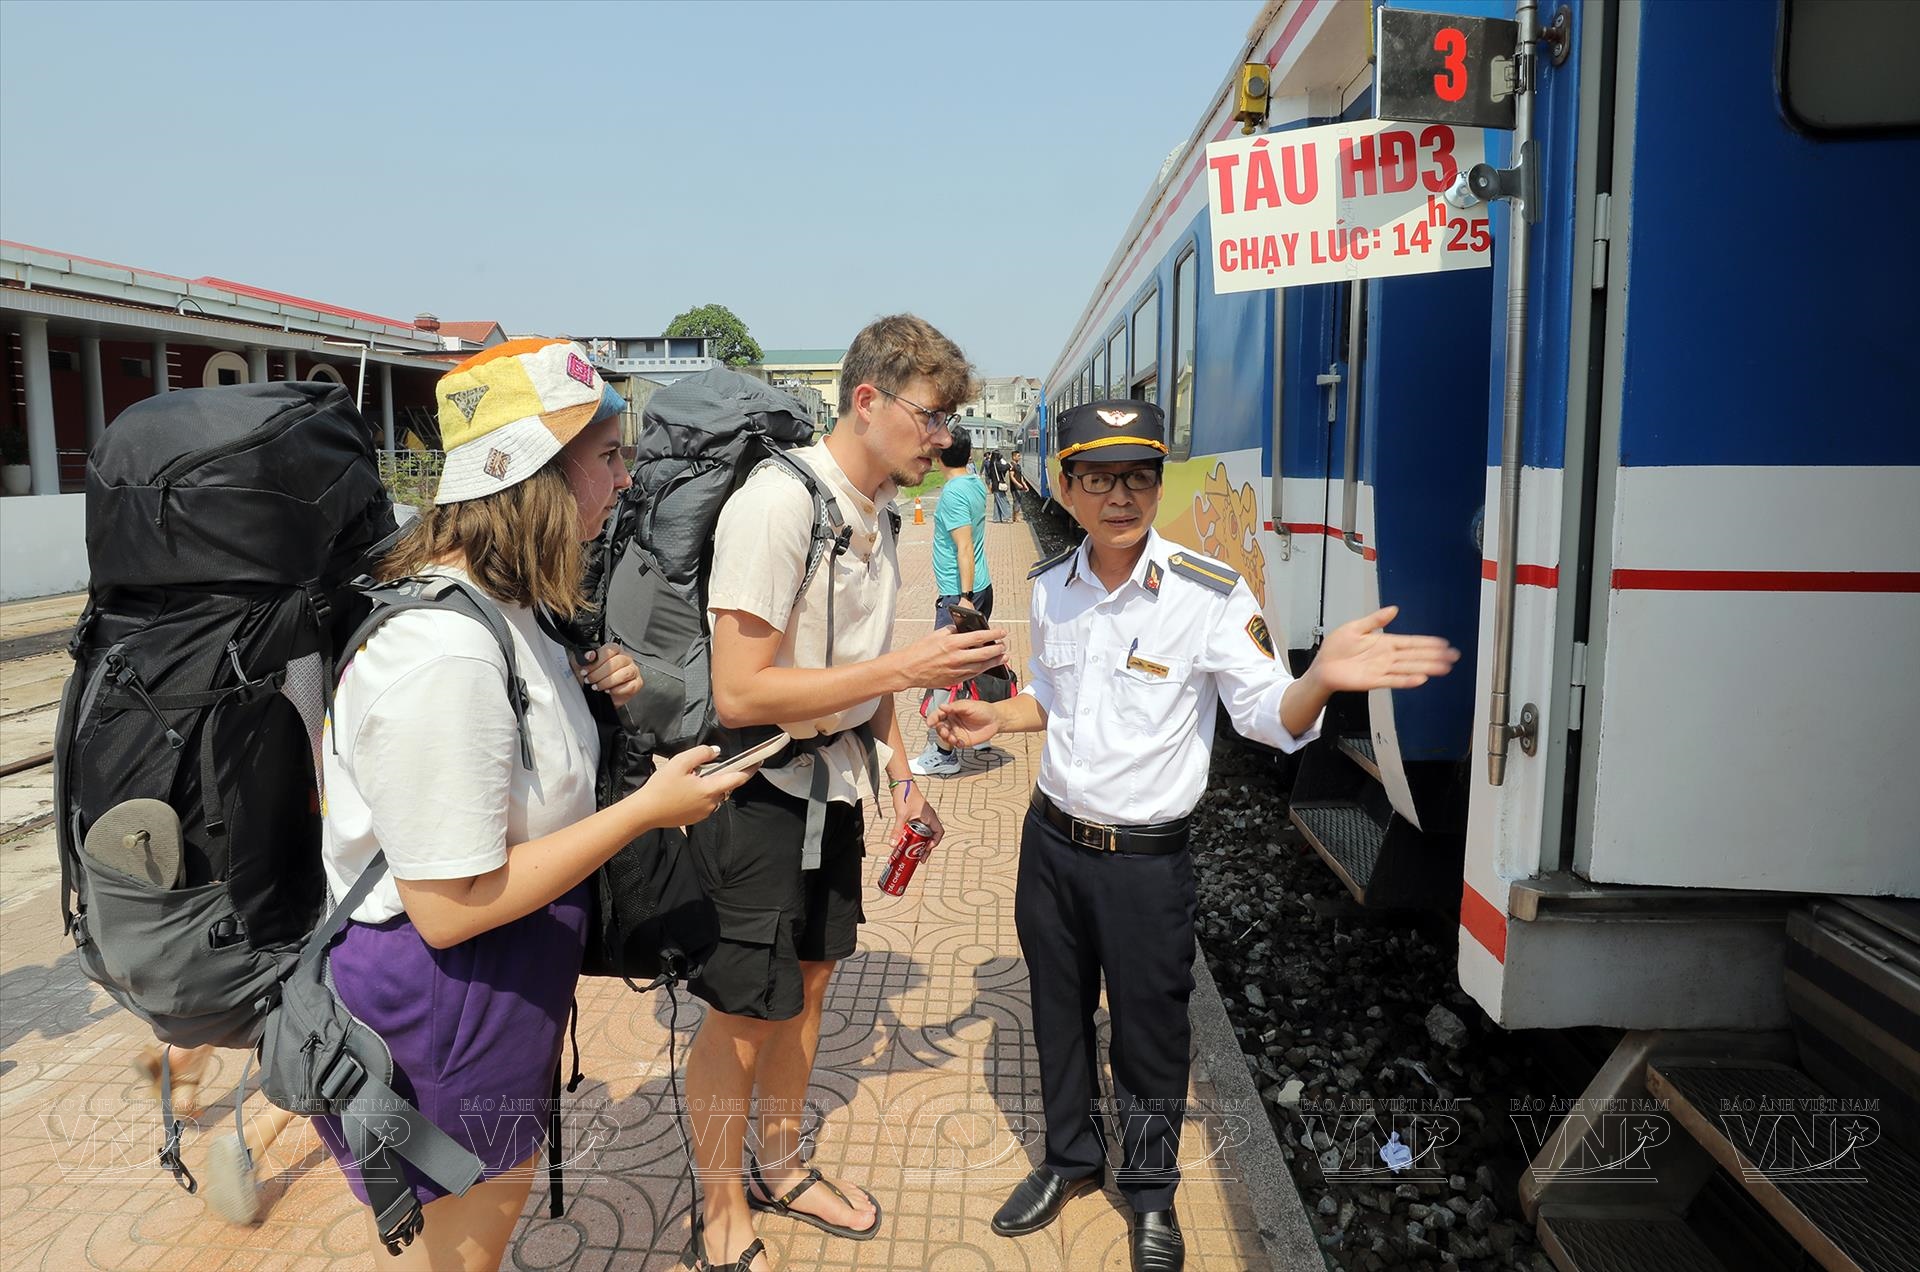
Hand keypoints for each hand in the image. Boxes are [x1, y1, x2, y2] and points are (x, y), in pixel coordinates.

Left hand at [577, 644, 642, 706]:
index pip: (609, 650)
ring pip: (624, 674)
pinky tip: (608, 691)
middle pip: (617, 662)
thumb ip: (584, 658)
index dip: (597, 660)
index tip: (586, 670)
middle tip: (590, 680)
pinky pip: (630, 686)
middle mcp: (625, 658)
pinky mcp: (637, 683)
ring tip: (597, 687)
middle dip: (599, 673)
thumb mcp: (583, 666)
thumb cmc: (593, 678)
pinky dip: (617, 690)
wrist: (597, 695)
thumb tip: (590, 655)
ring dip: (607, 682)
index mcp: (614, 650)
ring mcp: (633, 670)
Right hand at [633, 745, 751, 827]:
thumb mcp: (680, 763)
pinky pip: (706, 804)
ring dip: (709, 786)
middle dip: (720, 776)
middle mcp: (712, 804)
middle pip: (725, 786)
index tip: (759, 761)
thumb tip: (715, 752)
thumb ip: (701, 754)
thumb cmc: (662, 787)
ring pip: (715, 795)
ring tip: (690, 779)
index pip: (738, 779)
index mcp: (710, 789)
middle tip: (703, 768)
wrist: (645, 812)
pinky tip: (685, 791)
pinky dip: (701, 795)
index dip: (750, 770)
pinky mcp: (696, 819)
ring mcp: (704, 813)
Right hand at [891, 626, 1007, 690]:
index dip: (993, 634)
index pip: (979, 637)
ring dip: (994, 662)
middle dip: (997, 649)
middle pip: (984, 654)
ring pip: (981, 667)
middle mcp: (956, 657)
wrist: (908, 669)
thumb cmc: (919, 651)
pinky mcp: (954, 680)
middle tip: (1004, 646)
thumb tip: (964, 629)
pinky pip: (972, 675)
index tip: (1002, 632)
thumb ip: (952, 631)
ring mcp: (956, 670)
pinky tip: (988, 667)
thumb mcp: (936, 634)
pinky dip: (982, 670)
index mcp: (952, 643)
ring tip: (1002, 658)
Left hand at [891, 778, 942, 849]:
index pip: (939, 832)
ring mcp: (922, 816)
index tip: (926, 849)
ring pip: (923, 832)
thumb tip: (893, 843)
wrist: (900, 783)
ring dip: (919, 841)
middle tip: (919, 856)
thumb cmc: (906, 794)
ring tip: (912, 850)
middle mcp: (928, 817)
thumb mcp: (902, 815)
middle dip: (925, 846)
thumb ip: (898, 830)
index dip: (934, 842)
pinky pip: (917, 828)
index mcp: (930, 816)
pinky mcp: (915, 815)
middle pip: (931, 835)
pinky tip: (905, 839)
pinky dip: (913, 835)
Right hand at [931, 698, 998, 749]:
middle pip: (939, 727)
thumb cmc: (983, 710)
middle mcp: (952, 722)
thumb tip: (942, 706)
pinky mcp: (962, 740)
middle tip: (945, 732)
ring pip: (945, 737)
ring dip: (946, 738)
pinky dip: (955, 744)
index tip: (930, 722)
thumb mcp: (968, 705)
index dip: (932, 718)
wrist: (995, 720)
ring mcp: (956, 732)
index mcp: (951, 711)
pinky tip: (960, 742)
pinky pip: (954, 744)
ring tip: (953, 738)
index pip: (938, 715)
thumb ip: (955, 707)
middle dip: (940, 730)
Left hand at [1313, 606, 1460, 691]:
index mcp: (1383, 642)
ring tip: (1443, 668)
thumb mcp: (1355, 627)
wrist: (1322, 667)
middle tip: (1453, 656)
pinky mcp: (1373, 680)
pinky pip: (1393, 680)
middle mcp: (1386, 657)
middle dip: (1434, 656)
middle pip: (1414, 656)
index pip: (1410, 642)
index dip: (1427, 643)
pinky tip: (1420, 679)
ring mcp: (1381, 669)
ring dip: (1426, 667)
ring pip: (1408, 668)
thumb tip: (1394, 609)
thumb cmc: (1335, 648)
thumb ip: (1375, 619)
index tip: (1443, 643)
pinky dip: (1407, 680)